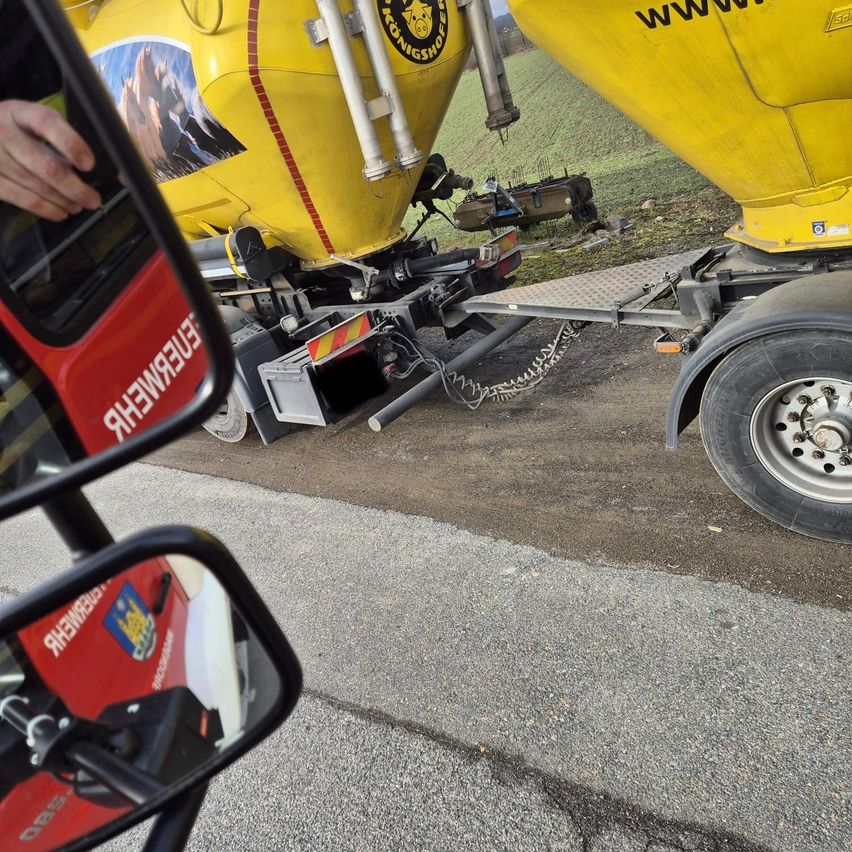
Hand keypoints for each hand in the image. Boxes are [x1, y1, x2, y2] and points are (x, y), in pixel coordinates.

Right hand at [0, 100, 101, 221]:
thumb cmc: (13, 130)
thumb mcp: (28, 121)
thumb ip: (57, 136)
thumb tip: (96, 166)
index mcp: (19, 112)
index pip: (47, 122)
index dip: (71, 143)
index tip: (89, 164)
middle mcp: (3, 131)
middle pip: (47, 165)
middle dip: (76, 188)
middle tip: (93, 199)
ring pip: (38, 186)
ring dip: (65, 200)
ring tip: (80, 205)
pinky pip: (23, 199)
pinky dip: (47, 209)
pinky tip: (61, 212)